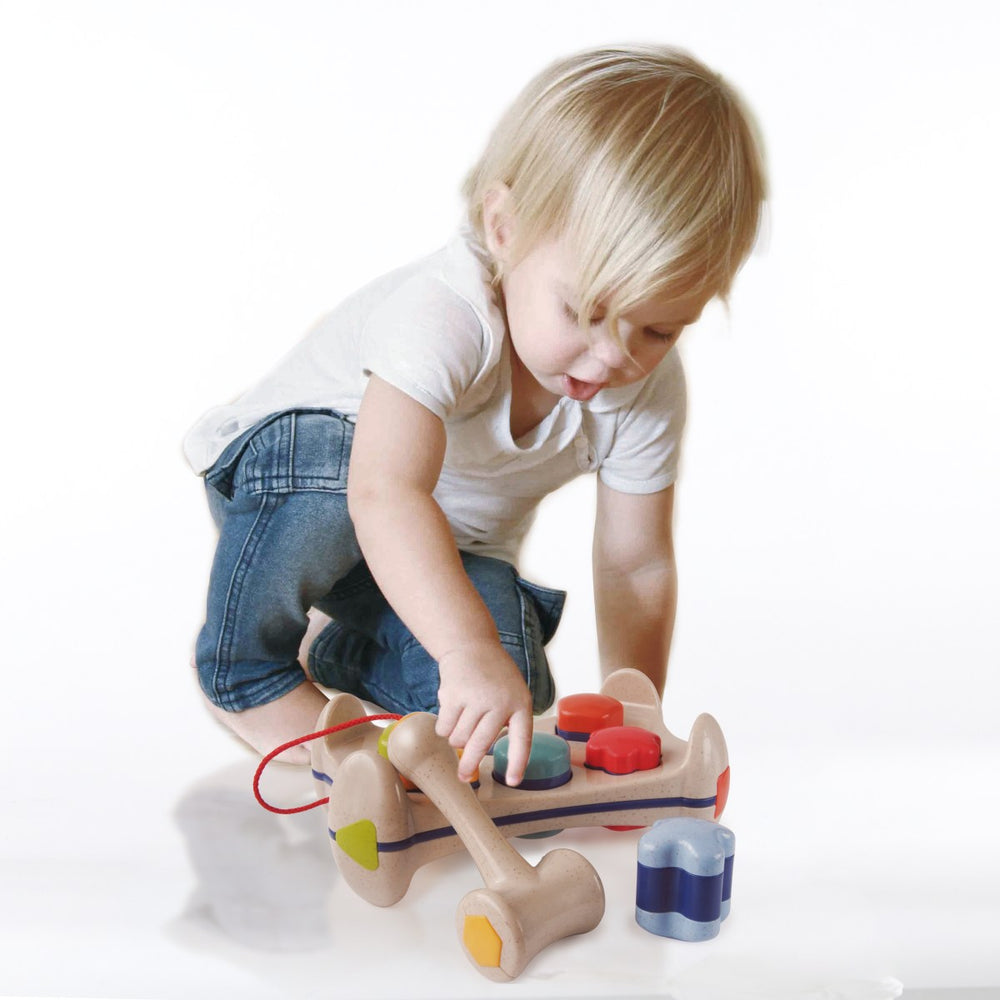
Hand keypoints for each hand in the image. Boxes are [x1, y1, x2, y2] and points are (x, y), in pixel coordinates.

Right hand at [435, 641, 532, 786]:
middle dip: (469, 766)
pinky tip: (452, 709)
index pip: (521, 739)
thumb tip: (480, 753)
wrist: (472, 644)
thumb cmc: (494, 675)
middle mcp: (499, 702)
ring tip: (462, 719)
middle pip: (481, 745)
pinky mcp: (453, 695)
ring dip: (456, 737)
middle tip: (463, 777)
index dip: (518, 763)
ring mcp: (475, 698)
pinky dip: (444, 726)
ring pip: (459, 739)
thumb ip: (505, 720)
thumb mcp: (512, 692)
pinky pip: (444, 728)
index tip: (513, 781)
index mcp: (520, 703)